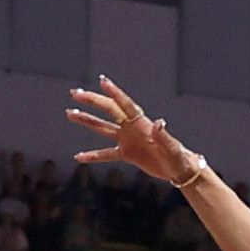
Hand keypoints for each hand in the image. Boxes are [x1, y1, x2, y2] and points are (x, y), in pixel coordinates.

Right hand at [65, 76, 198, 183]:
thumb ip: (163, 135)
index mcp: (142, 123)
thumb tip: (159, 122)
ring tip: (70, 113)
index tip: (102, 81)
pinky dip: (92, 155)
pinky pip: (106, 154)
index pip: (125, 105)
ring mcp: (127, 140)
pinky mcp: (126, 154)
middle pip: (109, 111)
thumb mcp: (171, 147)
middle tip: (76, 93)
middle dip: (92, 101)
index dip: (114, 93)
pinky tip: (78, 157)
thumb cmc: (177, 156)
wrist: (178, 169)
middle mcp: (132, 128)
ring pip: (102, 128)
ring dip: (87, 121)